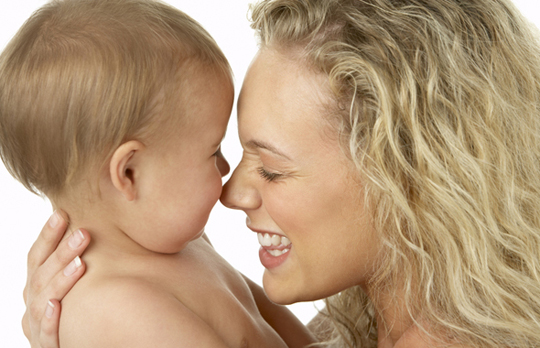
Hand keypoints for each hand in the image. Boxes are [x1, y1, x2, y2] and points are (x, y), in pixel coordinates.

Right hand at [22, 210, 89, 347]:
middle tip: (83, 233)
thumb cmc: (81, 312)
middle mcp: (34, 304)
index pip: (37, 257)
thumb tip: (101, 229)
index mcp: (37, 287)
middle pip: (41, 275)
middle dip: (61, 253)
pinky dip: (50, 320)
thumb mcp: (73, 285)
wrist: (79, 346)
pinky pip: (46, 335)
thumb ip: (78, 262)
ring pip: (43, 302)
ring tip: (80, 264)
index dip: (47, 236)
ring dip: (60, 281)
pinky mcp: (47, 347)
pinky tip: (58, 306)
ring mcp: (37, 327)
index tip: (62, 214)